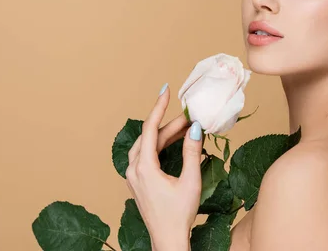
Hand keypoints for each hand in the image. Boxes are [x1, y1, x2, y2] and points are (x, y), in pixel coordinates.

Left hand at [126, 83, 204, 249]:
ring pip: (146, 145)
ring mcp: (133, 176)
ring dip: (164, 135)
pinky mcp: (137, 181)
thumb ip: (191, 152)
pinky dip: (159, 146)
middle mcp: (134, 170)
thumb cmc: (179, 214)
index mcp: (144, 168)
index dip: (158, 108)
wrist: (167, 239)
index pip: (149, 129)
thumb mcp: (190, 181)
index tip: (166, 91)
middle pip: (149, 137)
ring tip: (184, 128)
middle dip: (168, 124)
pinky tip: (173, 143)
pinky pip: (146, 155)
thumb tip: (194, 128)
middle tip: (188, 116)